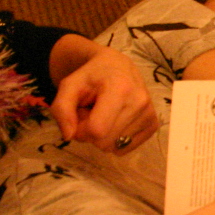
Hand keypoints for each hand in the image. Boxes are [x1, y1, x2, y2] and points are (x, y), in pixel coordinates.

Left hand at [49, 37, 156, 151]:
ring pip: (114, 147)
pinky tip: (115, 121)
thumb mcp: (69, 85)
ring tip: (104, 115)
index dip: (81, 129)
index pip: (97, 130)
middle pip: (105, 142)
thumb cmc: (92, 76)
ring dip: (103, 136)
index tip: (80, 115)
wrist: (118, 66)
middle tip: (92, 112)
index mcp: (120, 89)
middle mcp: (140, 102)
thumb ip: (61, 109)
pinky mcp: (153, 124)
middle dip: (91, 133)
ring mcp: (150, 114)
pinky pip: (126, 148)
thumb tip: (69, 136)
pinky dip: (115, 139)